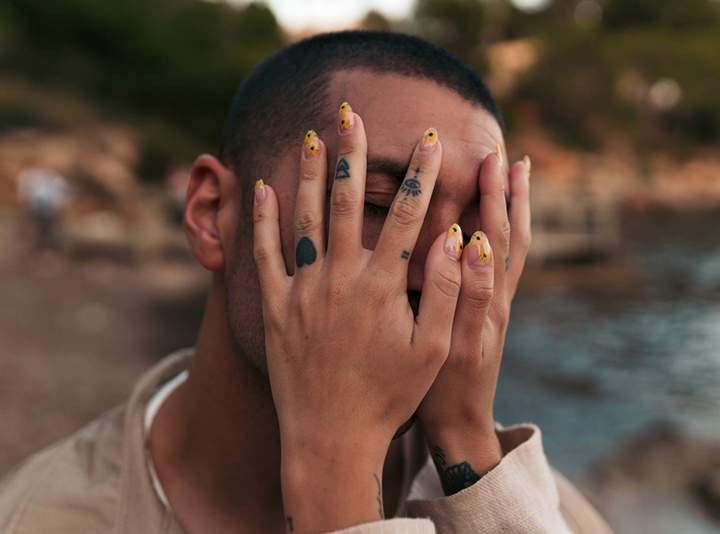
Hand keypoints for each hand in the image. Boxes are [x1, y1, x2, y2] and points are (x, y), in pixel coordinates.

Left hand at [252, 103, 462, 531]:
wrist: (330, 436)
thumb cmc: (389, 395)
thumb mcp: (432, 349)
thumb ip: (444, 290)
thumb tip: (456, 237)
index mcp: (383, 285)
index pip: (409, 215)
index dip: (422, 174)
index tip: (430, 139)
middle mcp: (341, 278)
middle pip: (349, 201)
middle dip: (355, 153)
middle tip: (353, 113)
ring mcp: (304, 290)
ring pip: (306, 217)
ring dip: (312, 173)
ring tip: (315, 136)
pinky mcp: (278, 307)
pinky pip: (266, 253)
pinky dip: (263, 218)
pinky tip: (263, 188)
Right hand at [418, 152, 531, 494]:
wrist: (459, 425)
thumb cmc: (445, 389)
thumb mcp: (455, 343)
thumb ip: (467, 294)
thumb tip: (477, 243)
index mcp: (489, 302)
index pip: (496, 238)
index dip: (495, 199)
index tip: (492, 160)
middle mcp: (499, 300)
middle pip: (511, 236)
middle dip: (508, 195)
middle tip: (503, 156)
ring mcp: (496, 308)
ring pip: (513, 249)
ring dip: (513, 211)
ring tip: (514, 177)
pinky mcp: (488, 317)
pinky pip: (503, 267)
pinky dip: (504, 236)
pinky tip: (490, 222)